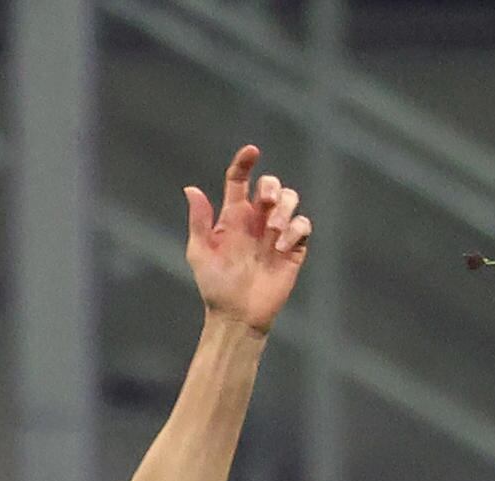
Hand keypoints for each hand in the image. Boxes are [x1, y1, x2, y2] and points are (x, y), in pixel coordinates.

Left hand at [187, 144, 310, 334]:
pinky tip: (281, 247)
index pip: (239, 181)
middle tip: (266, 202)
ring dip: (284, 209)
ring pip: (291, 199)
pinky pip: (303, 224)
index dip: (245, 162)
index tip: (252, 151)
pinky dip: (295, 229)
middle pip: (271, 185)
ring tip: (272, 231)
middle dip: (272, 186)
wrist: (236, 314)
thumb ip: (199, 221)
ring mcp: (276, 231)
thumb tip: (190, 189)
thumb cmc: (214, 286)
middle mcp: (256, 219)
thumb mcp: (200, 252)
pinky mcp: (294, 246)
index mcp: (232, 217)